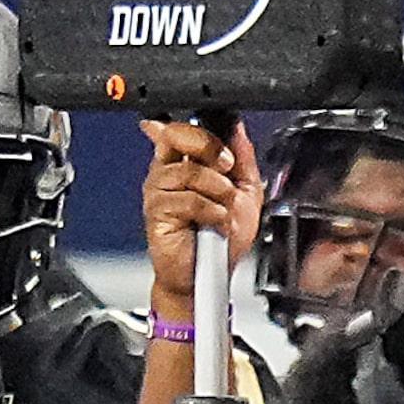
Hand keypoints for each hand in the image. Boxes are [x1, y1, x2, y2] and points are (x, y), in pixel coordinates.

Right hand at [138, 119, 262, 320]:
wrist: (213, 276)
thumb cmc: (223, 239)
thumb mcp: (246, 192)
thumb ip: (243, 157)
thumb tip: (237, 127)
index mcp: (185, 163)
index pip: (183, 127)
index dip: (205, 131)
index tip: (227, 147)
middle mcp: (167, 173)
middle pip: (176, 135)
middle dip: (209, 147)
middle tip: (227, 166)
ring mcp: (159, 191)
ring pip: (186, 170)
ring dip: (216, 189)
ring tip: (223, 208)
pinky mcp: (156, 212)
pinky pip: (186, 199)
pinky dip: (210, 211)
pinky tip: (215, 223)